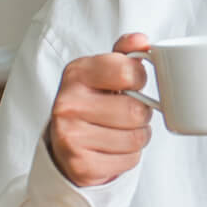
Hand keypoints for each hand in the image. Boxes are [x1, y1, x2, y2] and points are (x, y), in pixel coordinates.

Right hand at [46, 33, 154, 187]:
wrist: (65, 144)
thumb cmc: (92, 102)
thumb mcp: (103, 71)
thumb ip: (124, 53)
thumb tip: (141, 40)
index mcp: (76, 73)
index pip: (128, 72)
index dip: (139, 78)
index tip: (132, 82)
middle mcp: (67, 104)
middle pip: (136, 110)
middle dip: (140, 113)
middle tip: (124, 112)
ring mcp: (70, 137)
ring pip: (136, 137)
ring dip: (137, 136)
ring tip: (118, 131)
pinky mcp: (81, 166)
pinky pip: (130, 160)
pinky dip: (129, 156)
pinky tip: (111, 149)